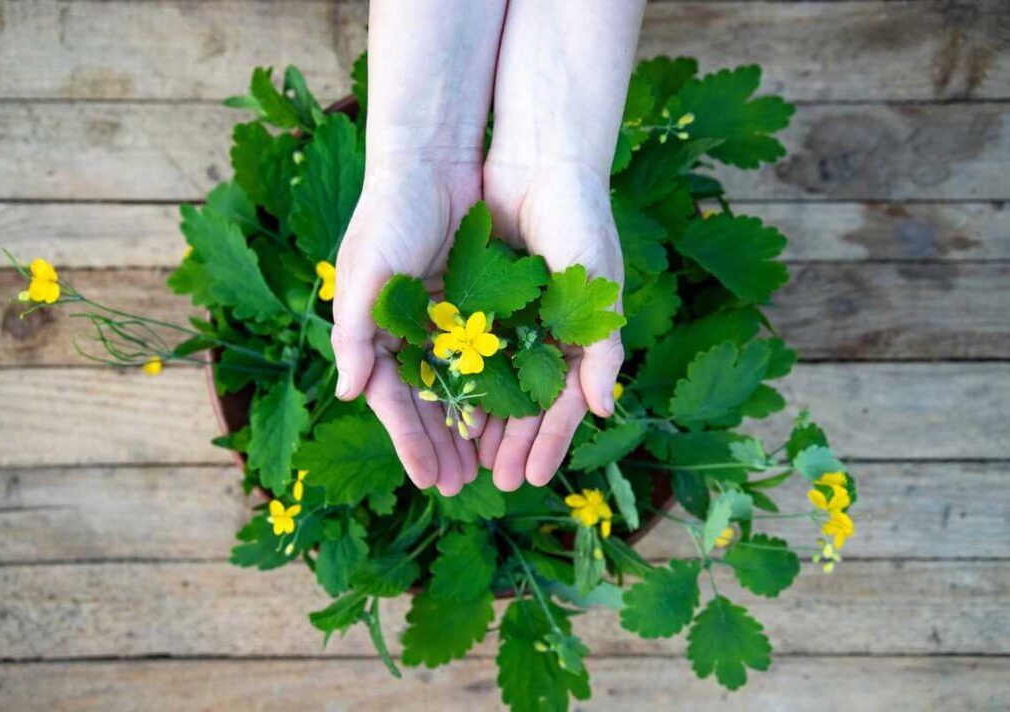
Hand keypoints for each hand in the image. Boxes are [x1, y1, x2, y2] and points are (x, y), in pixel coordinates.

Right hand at [332, 162, 484, 494]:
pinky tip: (508, 416)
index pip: (393, 400)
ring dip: (468, 425)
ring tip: (486, 466)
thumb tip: (348, 394)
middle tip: (461, 488)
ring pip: (457, 385)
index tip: (428, 482)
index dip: (410, 442)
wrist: (433, 161)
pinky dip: (493, 386)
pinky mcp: (475, 301)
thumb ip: (355, 335)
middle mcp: (407, 332)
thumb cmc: (389, 215)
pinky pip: (485, 355)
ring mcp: (442, 319)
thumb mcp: (365, 274)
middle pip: (426, 402)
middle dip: (441, 446)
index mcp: (375, 332)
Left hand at [479, 161, 625, 489]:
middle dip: (508, 443)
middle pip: (522, 403)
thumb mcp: (597, 288)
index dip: (547, 442)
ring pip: (490, 383)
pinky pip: (462, 349)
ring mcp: (507, 319)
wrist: (541, 162)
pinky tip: (443, 409)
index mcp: (576, 338)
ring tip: (465, 460)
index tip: (530, 478)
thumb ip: (601, 350)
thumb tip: (601, 411)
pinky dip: (455, 379)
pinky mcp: (473, 298)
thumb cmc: (580, 223)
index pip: (561, 404)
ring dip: (480, 422)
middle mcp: (541, 335)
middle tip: (491, 482)